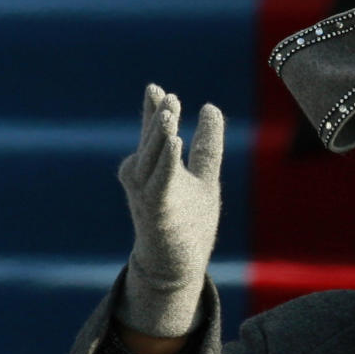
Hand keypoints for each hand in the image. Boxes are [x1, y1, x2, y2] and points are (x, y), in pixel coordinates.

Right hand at [115, 84, 223, 336]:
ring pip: (151, 157)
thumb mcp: (203, 174)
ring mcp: (146, 193)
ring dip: (159, 134)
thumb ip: (207, 143)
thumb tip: (211, 106)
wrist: (178, 265)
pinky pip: (159, 181)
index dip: (154, 109)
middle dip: (159, 117)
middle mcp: (143, 177)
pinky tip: (174, 141)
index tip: (157, 87)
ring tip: (171, 112)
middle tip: (170, 96)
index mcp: (155, 166)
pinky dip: (165, 160)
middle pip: (152, 140)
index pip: (154, 131)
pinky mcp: (156, 210)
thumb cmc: (189, 221)